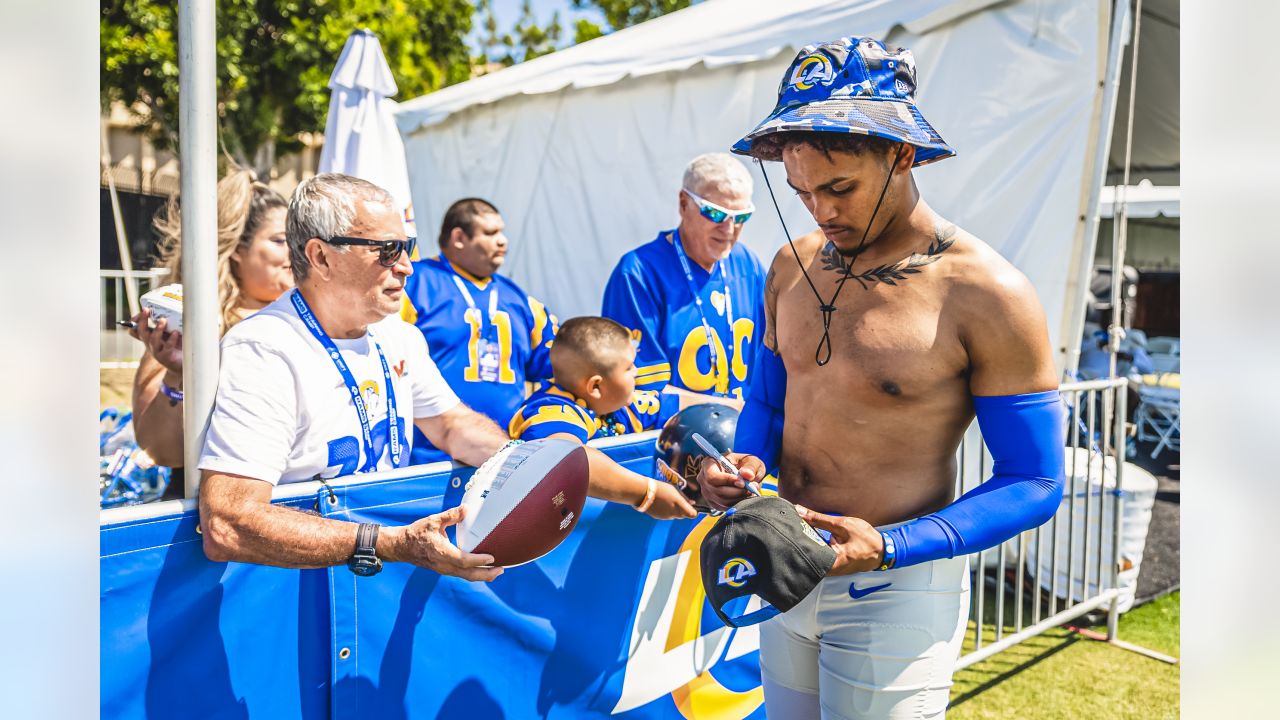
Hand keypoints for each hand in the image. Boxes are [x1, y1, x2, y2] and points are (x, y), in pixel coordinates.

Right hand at [130, 309, 183, 375]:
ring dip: (157, 329)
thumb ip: (167, 327)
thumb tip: (167, 312)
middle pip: (142, 332)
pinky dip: (171, 339)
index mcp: (150, 339)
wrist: (184, 367)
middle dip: (143, 320)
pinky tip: (176, 333)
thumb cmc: (178, 349)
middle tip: (146, 310)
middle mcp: (151, 346)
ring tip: (163, 319)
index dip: (136, 321)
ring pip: (153, 340)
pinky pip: (167, 348)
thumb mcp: (170, 336)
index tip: (142, 310)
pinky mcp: (167, 358)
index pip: (136, 330)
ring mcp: (158, 353)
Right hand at [380, 506, 503, 581]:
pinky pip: (461, 574)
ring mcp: (443, 569)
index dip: (478, 560)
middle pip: (468, 574)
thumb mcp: (433, 521)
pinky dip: (473, 573)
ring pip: (465, 577)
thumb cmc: (416, 532)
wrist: (401, 546)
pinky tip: (481, 569)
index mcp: (442, 552)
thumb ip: (450, 515)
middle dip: (485, 574)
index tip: (492, 558)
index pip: (463, 560)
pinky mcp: (443, 569)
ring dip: (481, 576)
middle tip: (501, 570)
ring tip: (496, 572)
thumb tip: (466, 508)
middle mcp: (443, 564)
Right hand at [645, 481, 696, 519]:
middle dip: (683, 510)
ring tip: (667, 500)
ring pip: (675, 516)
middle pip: (684, 515)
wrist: (644, 492)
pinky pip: (667, 516)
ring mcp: (666, 516)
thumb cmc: (661, 488)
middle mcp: (674, 513)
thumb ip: (684, 498)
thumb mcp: (675, 489)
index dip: (693, 512)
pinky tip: (661, 504)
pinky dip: (667, 512)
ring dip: (675, 511)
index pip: (692, 514)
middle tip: (678, 500)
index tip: (691, 507)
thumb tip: (692, 503)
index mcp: (679, 504)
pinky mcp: (660, 518)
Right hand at [697, 452, 764, 510]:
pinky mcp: (713, 503)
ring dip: (739, 498)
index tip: (742, 482)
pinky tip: (745, 496)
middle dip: (737, 492)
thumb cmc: (745, 464)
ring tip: (750, 491)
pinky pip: (725, 508)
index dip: (727, 480)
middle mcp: (704, 479)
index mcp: (709, 464)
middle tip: (751, 488)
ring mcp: (707, 493)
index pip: (712, 476)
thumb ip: (750, 466)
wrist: (743, 474)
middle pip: (717, 491)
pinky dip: (738, 504)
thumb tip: (748, 475)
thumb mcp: (750, 460)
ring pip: (722, 501)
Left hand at [793, 506, 884, 575]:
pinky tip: (809, 535)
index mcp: (832, 563)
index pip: (805, 553)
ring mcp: (830, 569)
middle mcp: (829, 570)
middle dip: (798, 542)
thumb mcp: (843, 524)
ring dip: (806, 543)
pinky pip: (818, 556)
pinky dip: (814, 546)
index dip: (794, 541)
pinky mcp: (832, 566)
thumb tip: (799, 511)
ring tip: (797, 530)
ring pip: (811, 556)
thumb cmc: (866, 539)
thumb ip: (819, 519)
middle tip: (789, 528)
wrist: (882, 550)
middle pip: (806, 556)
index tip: (787, 530)